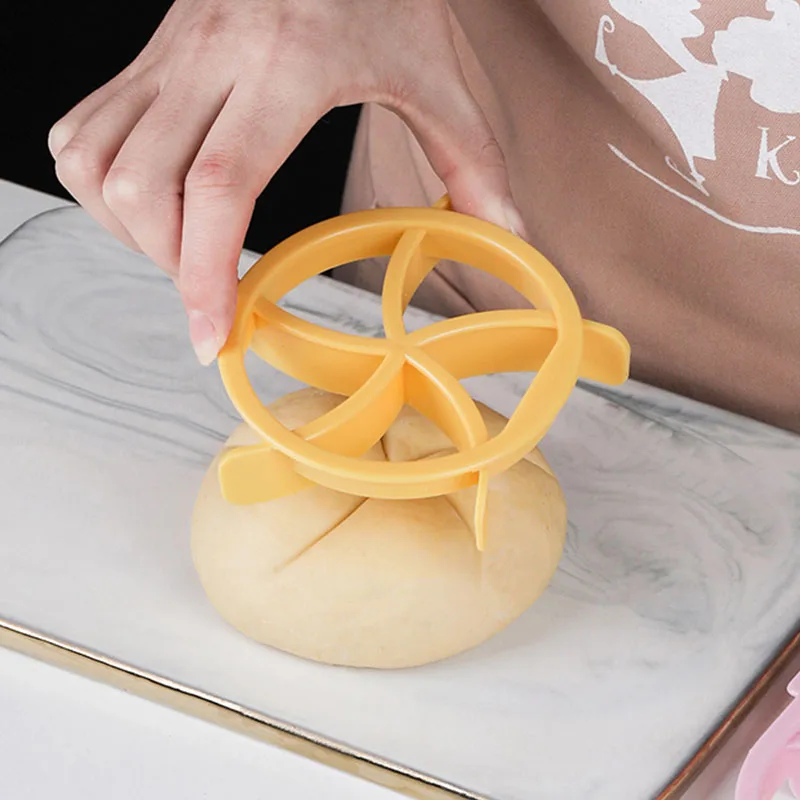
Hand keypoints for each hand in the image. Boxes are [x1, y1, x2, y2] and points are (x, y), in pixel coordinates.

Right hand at [49, 0, 524, 364]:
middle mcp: (212, 55)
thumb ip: (471, 160)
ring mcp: (169, 51)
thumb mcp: (438, 72)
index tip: (210, 334)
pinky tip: (151, 205)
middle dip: (171, 267)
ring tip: (184, 254)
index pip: (222, 186)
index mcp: (288, 64)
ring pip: (98, 161)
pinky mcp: (149, 51)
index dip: (206, 274)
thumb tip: (508, 233)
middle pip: (144, 187)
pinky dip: (102, 185)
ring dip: (130, 231)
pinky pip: (84, 128)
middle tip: (214, 295)